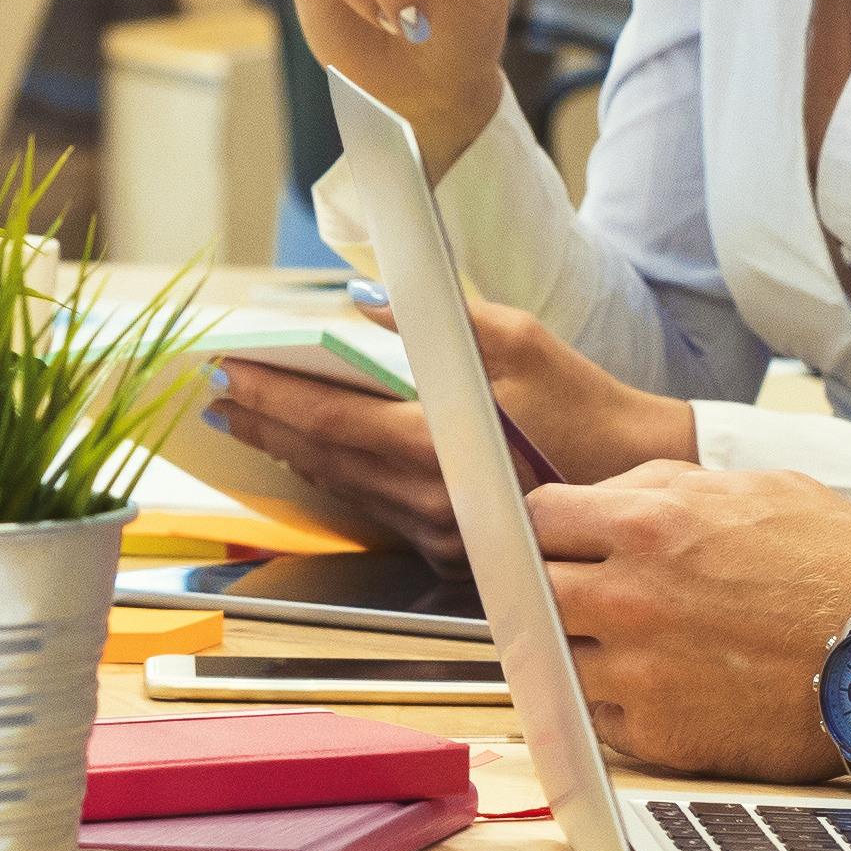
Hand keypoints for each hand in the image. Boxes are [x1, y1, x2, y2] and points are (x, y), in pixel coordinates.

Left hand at [198, 299, 695, 568]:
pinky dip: (332, 479)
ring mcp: (439, 535)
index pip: (332, 419)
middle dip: (261, 422)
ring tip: (244, 418)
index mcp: (444, 446)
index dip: (270, 396)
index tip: (224, 371)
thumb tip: (362, 297)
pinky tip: (307, 457)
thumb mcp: (519, 340)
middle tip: (212, 392)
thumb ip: (436, 315)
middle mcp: (433, 499)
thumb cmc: (585, 407)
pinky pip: (372, 511)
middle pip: (322, 458)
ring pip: (342, 488)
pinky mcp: (451, 553)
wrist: (637, 486)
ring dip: (287, 451)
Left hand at [528, 466, 850, 783]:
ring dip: (574, 650)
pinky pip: (597, 716)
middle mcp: (629, 597)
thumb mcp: (751, 487)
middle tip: (575, 596)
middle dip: (544, 589)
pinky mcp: (659, 733)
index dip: (543, 529)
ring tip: (621, 646)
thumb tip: (600, 499)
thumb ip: (662, 487)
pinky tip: (656, 688)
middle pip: (527, 591)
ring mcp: (637, 671)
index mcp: (648, 524)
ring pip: (553, 659)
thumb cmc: (834, 565)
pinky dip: (613, 704)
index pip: (535, 518)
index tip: (554, 543)